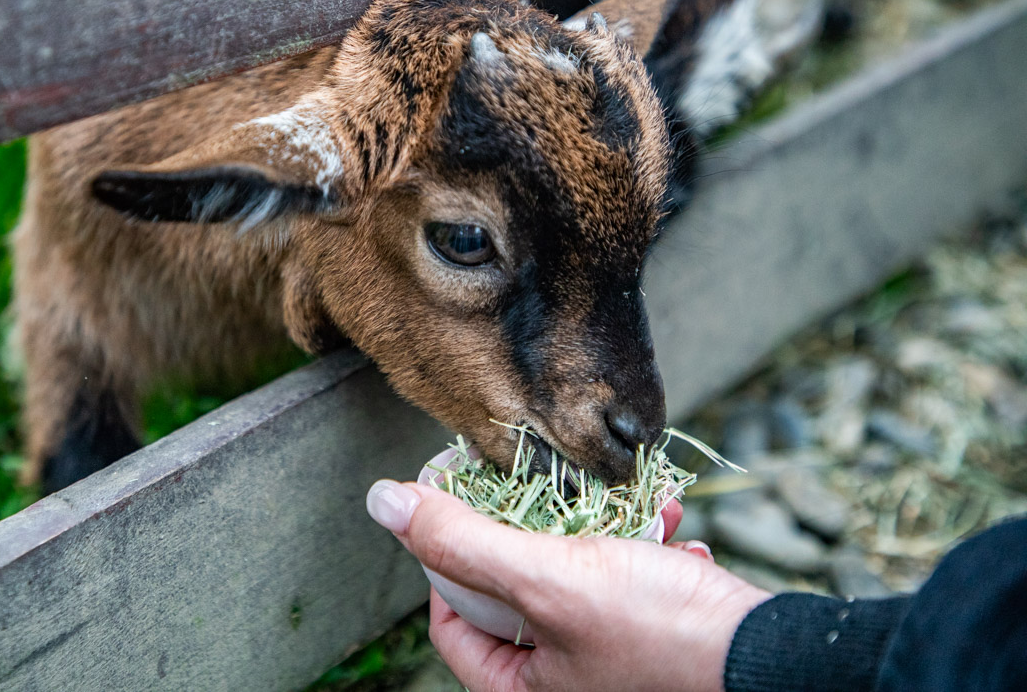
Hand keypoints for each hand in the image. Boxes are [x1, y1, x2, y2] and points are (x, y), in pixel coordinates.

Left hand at [366, 480, 770, 691]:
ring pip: (578, 575)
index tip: (463, 490)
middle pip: (515, 587)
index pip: (450, 613)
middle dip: (540, 529)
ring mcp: (608, 660)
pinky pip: (630, 582)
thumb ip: (462, 539)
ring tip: (628, 504)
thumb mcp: (550, 577)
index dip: (449, 548)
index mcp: (519, 688)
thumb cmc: (660, 631)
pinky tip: (670, 526)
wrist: (773, 660)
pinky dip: (644, 547)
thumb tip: (383, 500)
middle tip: (549, 486)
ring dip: (600, 529)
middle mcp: (560, 680)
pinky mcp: (651, 638)